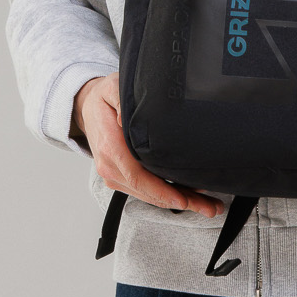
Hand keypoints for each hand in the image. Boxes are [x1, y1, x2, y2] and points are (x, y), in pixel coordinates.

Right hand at [72, 76, 222, 216]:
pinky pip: (145, 191)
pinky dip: (167, 197)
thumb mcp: (113, 89)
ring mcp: (114, 175)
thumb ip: (122, 101)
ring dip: (178, 202)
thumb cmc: (104, 99)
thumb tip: (127, 117)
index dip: (162, 191)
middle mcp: (111, 166)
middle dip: (180, 201)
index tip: (183, 198)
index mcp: (110, 148)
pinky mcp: (120, 178)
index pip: (138, 177)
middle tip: (209, 207)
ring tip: (207, 206)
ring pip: (149, 196)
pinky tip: (191, 197)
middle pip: (148, 192)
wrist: (87, 107)